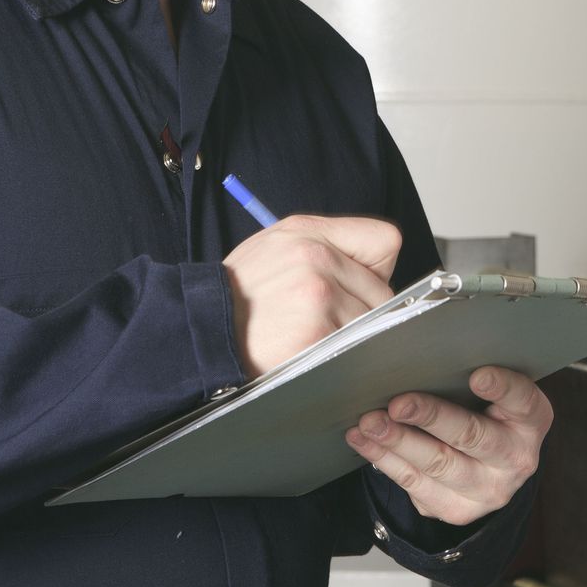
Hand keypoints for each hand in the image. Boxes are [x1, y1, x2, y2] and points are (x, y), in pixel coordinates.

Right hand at [221, 214, 401, 375]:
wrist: (201, 329)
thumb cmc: (240, 294)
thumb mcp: (276, 246)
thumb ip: (326, 247)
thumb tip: (375, 269)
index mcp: (308, 232)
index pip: (385, 240)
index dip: (375, 267)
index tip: (358, 282)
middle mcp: (316, 258)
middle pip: (383, 291)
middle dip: (364, 309)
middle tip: (328, 318)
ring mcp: (317, 296)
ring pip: (371, 323)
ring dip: (351, 336)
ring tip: (314, 335)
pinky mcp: (316, 333)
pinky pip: (353, 347)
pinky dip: (338, 354)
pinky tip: (309, 350)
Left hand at [344, 366, 552, 526]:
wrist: (490, 468)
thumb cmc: (484, 412)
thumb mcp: (492, 394)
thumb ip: (468, 374)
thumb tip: (418, 350)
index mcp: (530, 421)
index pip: (523, 400)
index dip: (502, 388)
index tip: (478, 375)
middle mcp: (514, 459)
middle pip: (470, 436)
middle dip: (430, 417)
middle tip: (398, 403)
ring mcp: (485, 490)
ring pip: (437, 465)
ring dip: (397, 441)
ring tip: (369, 422)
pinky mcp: (455, 509)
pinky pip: (414, 484)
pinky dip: (384, 459)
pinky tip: (364, 441)